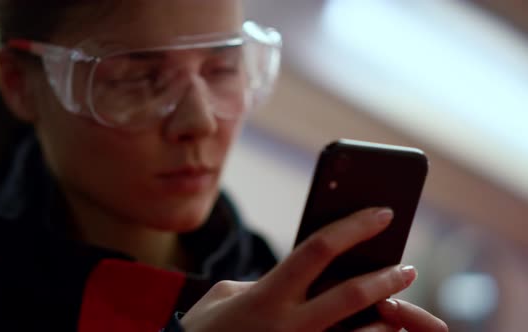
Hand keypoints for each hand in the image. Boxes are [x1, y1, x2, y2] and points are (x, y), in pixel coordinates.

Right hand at [181, 208, 445, 330]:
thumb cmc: (208, 330)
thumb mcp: (227, 295)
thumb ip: (265, 281)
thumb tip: (301, 275)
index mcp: (267, 294)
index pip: (318, 248)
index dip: (354, 226)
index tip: (383, 213)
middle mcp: (288, 325)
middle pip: (350, 293)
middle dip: (386, 278)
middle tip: (407, 267)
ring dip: (388, 319)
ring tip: (396, 309)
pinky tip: (376, 330)